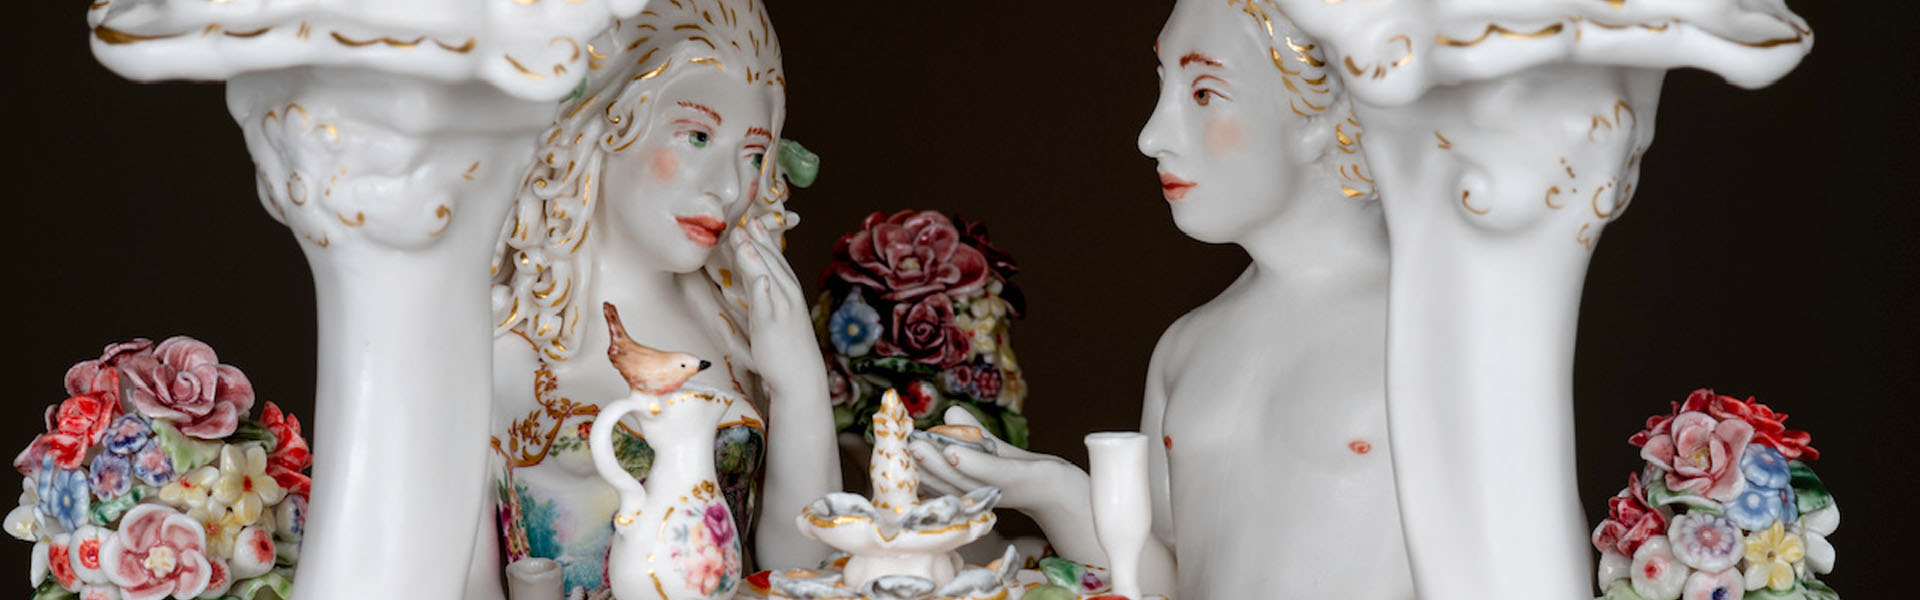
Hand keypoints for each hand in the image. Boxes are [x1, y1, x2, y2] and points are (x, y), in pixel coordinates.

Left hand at [729, 214, 820, 394]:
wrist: (800, 375)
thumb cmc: (787, 350)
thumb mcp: (777, 319)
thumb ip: (764, 300)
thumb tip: (755, 284)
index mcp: (789, 293)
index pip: (777, 261)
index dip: (765, 242)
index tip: (754, 224)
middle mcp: (788, 297)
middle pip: (772, 263)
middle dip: (759, 242)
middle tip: (745, 221)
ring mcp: (782, 311)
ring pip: (768, 278)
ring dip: (756, 257)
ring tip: (743, 237)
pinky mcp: (772, 327)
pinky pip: (768, 305)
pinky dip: (764, 290)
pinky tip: (760, 277)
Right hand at [909, 407, 1088, 515]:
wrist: (1062, 489)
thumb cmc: (1023, 471)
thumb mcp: (993, 450)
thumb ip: (971, 434)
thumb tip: (949, 413)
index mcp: (965, 488)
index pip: (932, 479)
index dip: (911, 465)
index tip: (891, 448)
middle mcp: (976, 495)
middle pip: (942, 481)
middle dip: (918, 463)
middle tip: (898, 446)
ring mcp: (996, 491)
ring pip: (961, 478)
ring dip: (938, 463)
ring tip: (919, 446)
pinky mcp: (1016, 482)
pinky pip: (991, 473)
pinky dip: (972, 462)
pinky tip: (955, 451)